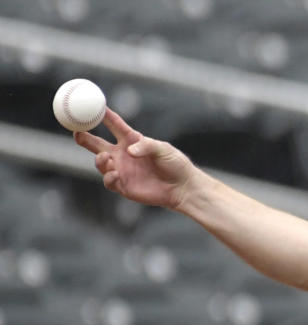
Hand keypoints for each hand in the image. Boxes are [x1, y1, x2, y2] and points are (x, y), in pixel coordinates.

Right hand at [74, 108, 194, 209]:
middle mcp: (123, 154)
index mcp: (132, 140)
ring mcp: (122, 170)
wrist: (182, 188)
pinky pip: (109, 182)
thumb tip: (129, 151)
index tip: (91, 106)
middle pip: (97, 144)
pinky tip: (115, 174)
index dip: (102, 115)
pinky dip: (109, 178)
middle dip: (84, 137)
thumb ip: (146, 146)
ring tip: (106, 158)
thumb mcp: (163, 149)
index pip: (114, 124)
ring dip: (100, 160)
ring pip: (100, 163)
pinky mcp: (124, 186)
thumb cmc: (176, 164)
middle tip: (76, 132)